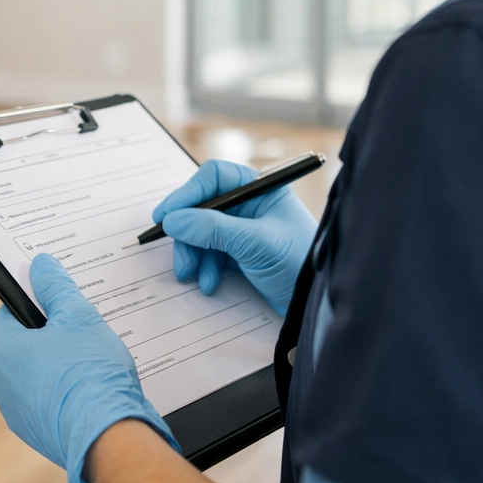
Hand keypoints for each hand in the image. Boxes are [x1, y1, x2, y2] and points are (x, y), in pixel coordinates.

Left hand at [0, 254, 178, 482]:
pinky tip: (92, 390)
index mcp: (2, 350)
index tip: (61, 302)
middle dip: (53, 336)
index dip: (39, 302)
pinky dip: (68, 394)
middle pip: (26, 345)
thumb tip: (40, 265)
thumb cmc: (90, 373)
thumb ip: (55, 286)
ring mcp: (18, 413)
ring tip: (92, 362)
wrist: (109, 438)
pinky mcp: (38, 434)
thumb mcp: (77, 316)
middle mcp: (0, 383)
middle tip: (82, 331)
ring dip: (61, 366)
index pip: (13, 312)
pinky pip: (50, 402)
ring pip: (39, 375)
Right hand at [153, 159, 316, 314]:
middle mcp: (250, 205)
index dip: (187, 194)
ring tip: (192, 275)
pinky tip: (209, 283)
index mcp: (260, 189)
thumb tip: (173, 220)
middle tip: (179, 254)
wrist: (316, 304)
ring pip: (202, 233)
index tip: (166, 215)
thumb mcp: (255, 242)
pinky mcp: (241, 255)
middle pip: (202, 207)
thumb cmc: (299, 263)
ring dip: (193, 254)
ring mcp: (244, 231)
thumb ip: (212, 229)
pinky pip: (210, 254)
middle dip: (188, 232)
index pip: (214, 178)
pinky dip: (204, 267)